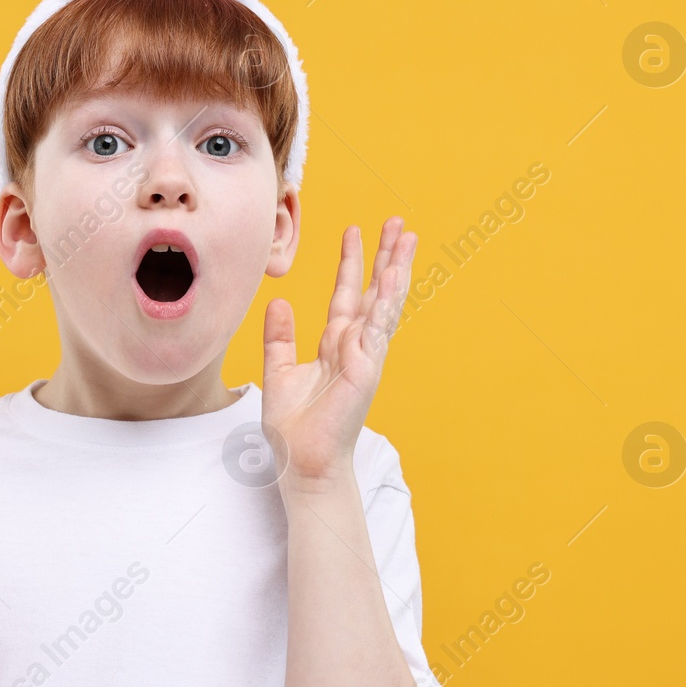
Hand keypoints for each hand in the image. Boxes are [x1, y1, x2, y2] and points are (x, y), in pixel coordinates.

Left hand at [262, 218, 415, 488]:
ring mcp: (365, 357)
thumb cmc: (294, 428)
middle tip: (399, 222)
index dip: (351, 262)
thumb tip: (278, 301)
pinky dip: (387, 301)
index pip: (347, 294)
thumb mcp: (279, 371)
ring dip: (397, 270)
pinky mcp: (367, 369)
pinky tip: (395, 275)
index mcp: (335, 345)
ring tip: (407, 237)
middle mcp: (355, 347)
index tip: (355, 230)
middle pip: (375, 292)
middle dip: (386, 256)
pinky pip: (378, 328)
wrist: (302, 464)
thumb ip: (279, 336)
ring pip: (385, 304)